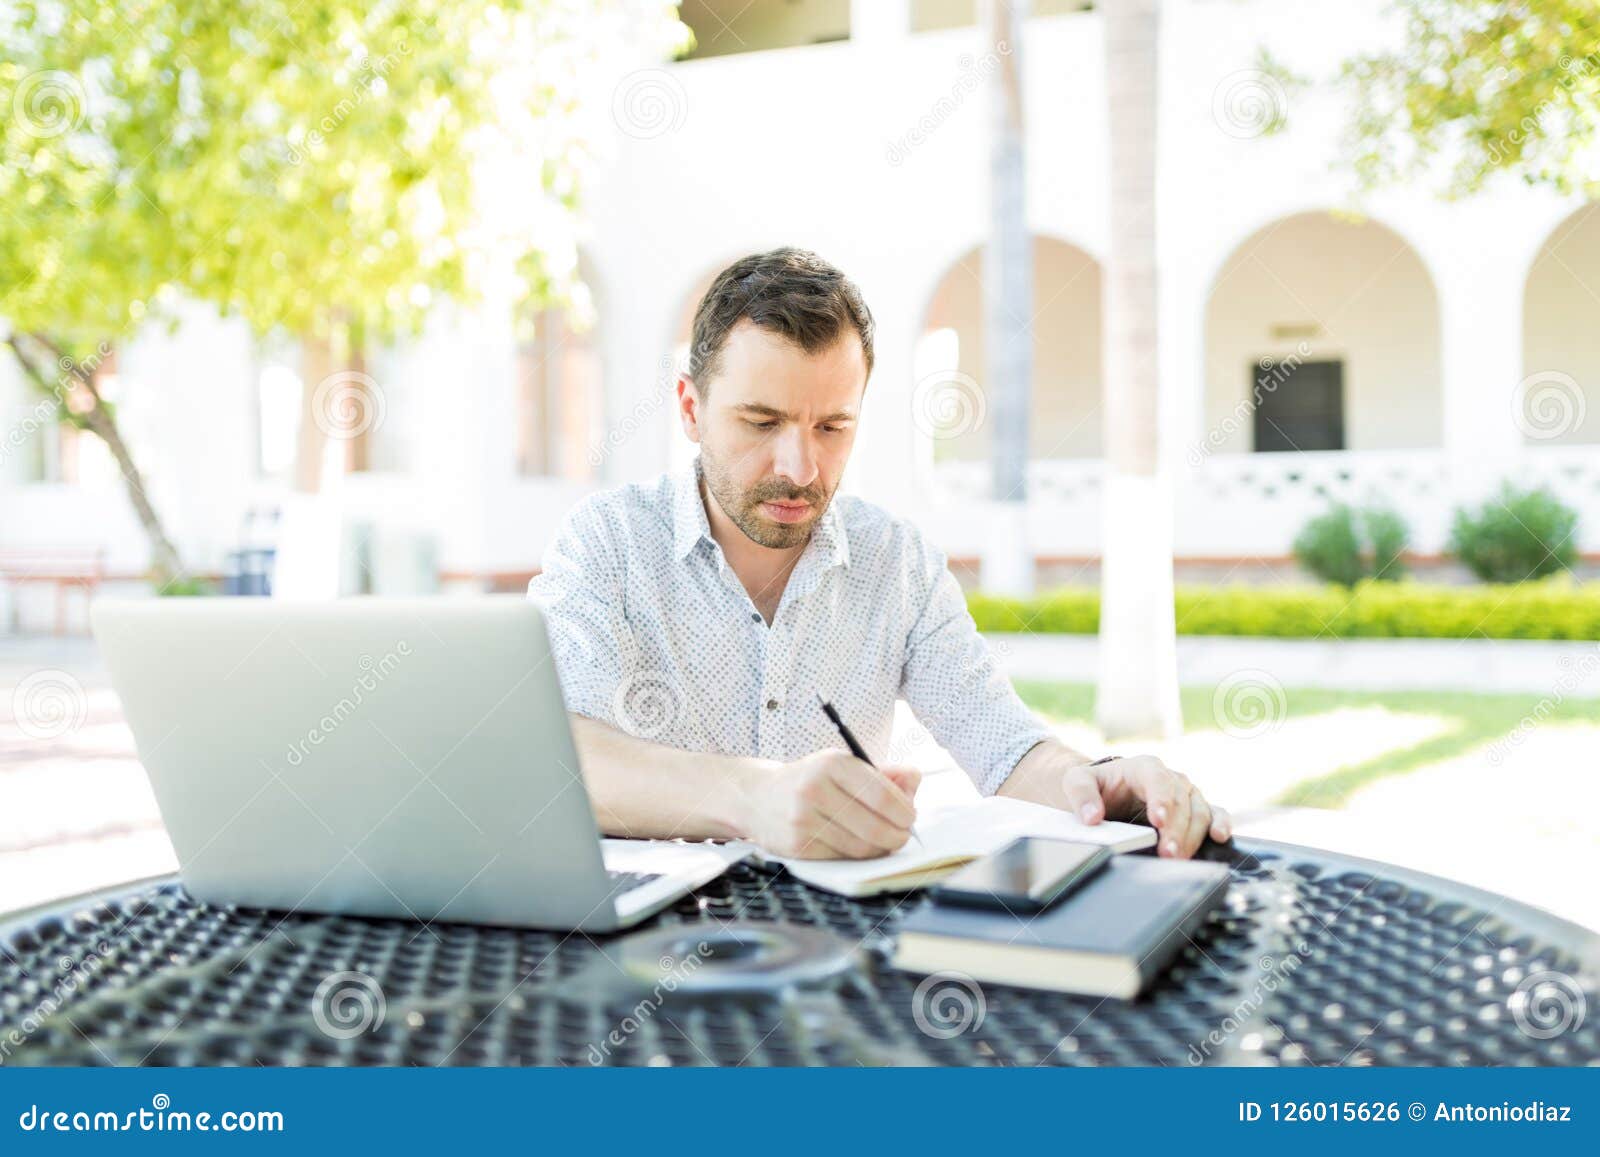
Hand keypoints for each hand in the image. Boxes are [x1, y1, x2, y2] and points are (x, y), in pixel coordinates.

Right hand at [740, 749, 920, 859]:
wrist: (757, 797)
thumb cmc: (812, 781)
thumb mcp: (843, 766)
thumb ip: (884, 772)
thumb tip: (914, 779)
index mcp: (831, 763)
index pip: (881, 794)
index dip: (904, 811)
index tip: (910, 817)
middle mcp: (814, 789)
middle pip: (875, 826)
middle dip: (897, 835)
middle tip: (903, 836)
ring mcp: (802, 820)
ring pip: (860, 847)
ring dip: (880, 849)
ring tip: (884, 842)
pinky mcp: (796, 846)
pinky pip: (841, 858)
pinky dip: (857, 857)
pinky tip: (858, 847)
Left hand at [999, 743, 1230, 858]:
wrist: (1107, 790)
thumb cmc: (1095, 785)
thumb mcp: (1077, 783)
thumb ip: (1082, 796)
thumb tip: (1092, 818)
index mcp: (1144, 767)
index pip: (1157, 781)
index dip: (1161, 801)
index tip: (1159, 822)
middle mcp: (1170, 778)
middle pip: (1181, 802)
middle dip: (1176, 830)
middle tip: (1167, 854)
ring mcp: (1186, 794)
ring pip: (1200, 811)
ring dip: (1193, 836)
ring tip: (1179, 858)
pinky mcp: (1195, 810)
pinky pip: (1214, 814)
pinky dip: (1221, 824)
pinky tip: (1221, 838)